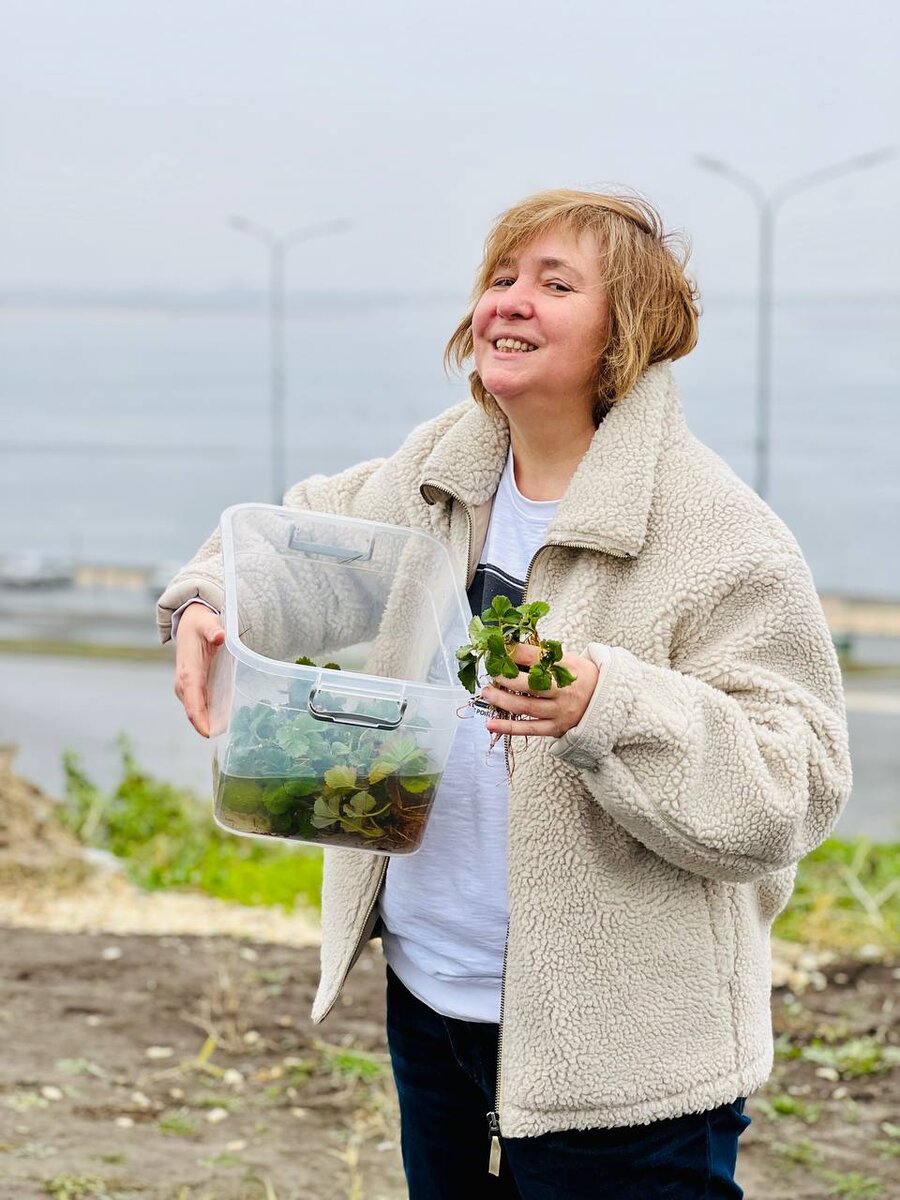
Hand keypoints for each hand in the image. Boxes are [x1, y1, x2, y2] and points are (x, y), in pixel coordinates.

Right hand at [173, 603, 224, 737]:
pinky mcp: (192, 688)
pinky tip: (223, 722)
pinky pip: (200, 705)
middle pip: (194, 711)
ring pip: (196, 710)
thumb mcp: (207, 624)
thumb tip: (219, 636)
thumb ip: (213, 630)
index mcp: (188, 673)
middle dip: (207, 726)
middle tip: (227, 736)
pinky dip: (209, 715)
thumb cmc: (200, 625)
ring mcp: (187, 688)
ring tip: (227, 733)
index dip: (199, 719)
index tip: (209, 733)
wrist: (189, 623)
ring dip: (209, 722)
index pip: (192, 702)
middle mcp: (184, 684)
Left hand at [481, 643, 599, 738]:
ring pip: (525, 707)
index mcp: (568, 668)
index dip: (517, 653)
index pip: (538, 658)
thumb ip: (543, 655)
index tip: (500, 650)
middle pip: (530, 685)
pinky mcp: (555, 728)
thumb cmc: (581, 676)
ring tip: (486, 692)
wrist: (606, 701)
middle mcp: (564, 691)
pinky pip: (529, 729)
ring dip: (501, 700)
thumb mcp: (568, 659)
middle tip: (492, 672)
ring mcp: (559, 711)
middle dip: (506, 678)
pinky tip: (490, 724)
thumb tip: (510, 649)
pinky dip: (508, 727)